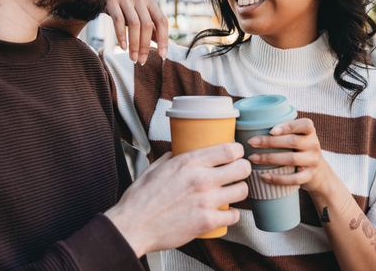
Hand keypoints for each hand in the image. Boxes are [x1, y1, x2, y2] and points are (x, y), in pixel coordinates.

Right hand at [104, 0, 167, 63]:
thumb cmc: (123, 8)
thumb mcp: (138, 15)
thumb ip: (150, 28)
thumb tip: (161, 47)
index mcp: (150, 1)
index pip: (162, 21)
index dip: (164, 39)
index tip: (162, 55)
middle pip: (147, 25)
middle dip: (145, 45)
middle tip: (142, 61)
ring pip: (134, 24)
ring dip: (134, 44)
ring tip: (133, 58)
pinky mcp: (112, 1)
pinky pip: (118, 21)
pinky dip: (121, 35)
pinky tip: (123, 47)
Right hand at [104, 143, 250, 256]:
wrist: (133, 226)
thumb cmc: (140, 199)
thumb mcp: (155, 168)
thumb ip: (172, 157)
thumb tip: (180, 150)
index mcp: (188, 162)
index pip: (228, 149)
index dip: (237, 150)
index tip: (236, 153)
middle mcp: (200, 179)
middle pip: (242, 168)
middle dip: (243, 168)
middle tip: (237, 172)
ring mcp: (206, 201)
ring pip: (242, 191)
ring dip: (239, 190)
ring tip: (231, 192)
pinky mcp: (207, 222)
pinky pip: (234, 216)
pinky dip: (231, 214)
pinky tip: (224, 212)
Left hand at [247, 118, 332, 194]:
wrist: (319, 172)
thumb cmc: (299, 149)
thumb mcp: (297, 136)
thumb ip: (283, 130)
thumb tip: (251, 125)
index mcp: (309, 131)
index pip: (303, 125)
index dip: (287, 126)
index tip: (271, 130)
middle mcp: (314, 145)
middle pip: (292, 142)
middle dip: (270, 142)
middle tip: (251, 142)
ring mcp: (313, 161)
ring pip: (291, 159)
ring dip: (269, 158)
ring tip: (253, 158)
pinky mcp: (309, 176)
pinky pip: (293, 179)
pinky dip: (277, 178)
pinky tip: (264, 176)